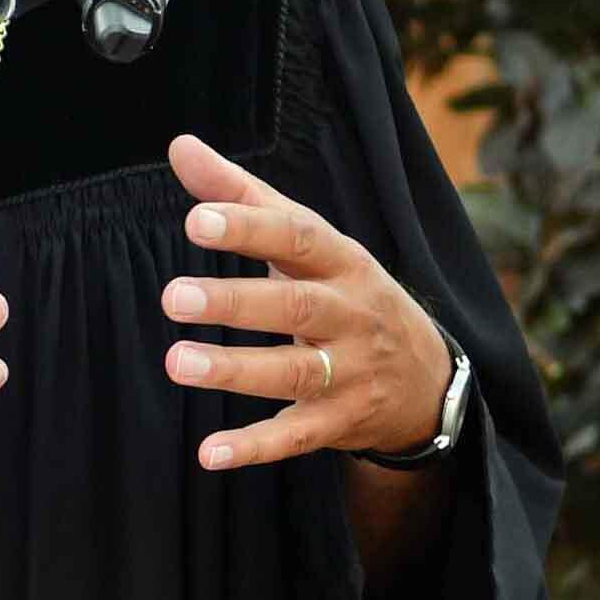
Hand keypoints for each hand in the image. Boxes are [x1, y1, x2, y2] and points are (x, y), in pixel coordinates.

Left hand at [162, 136, 454, 472]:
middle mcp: (351, 314)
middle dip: (235, 301)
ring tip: (177, 362)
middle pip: (295, 306)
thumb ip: (244, 197)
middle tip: (173, 296)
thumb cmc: (346, 293)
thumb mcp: (310, 243)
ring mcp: (350, 371)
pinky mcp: (340, 421)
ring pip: (293, 372)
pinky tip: (209, 453)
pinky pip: (296, 436)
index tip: (197, 219)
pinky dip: (255, 446)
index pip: (299, 238)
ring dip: (235, 370)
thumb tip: (179, 146)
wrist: (426, 376)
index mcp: (342, 262)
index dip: (250, 229)